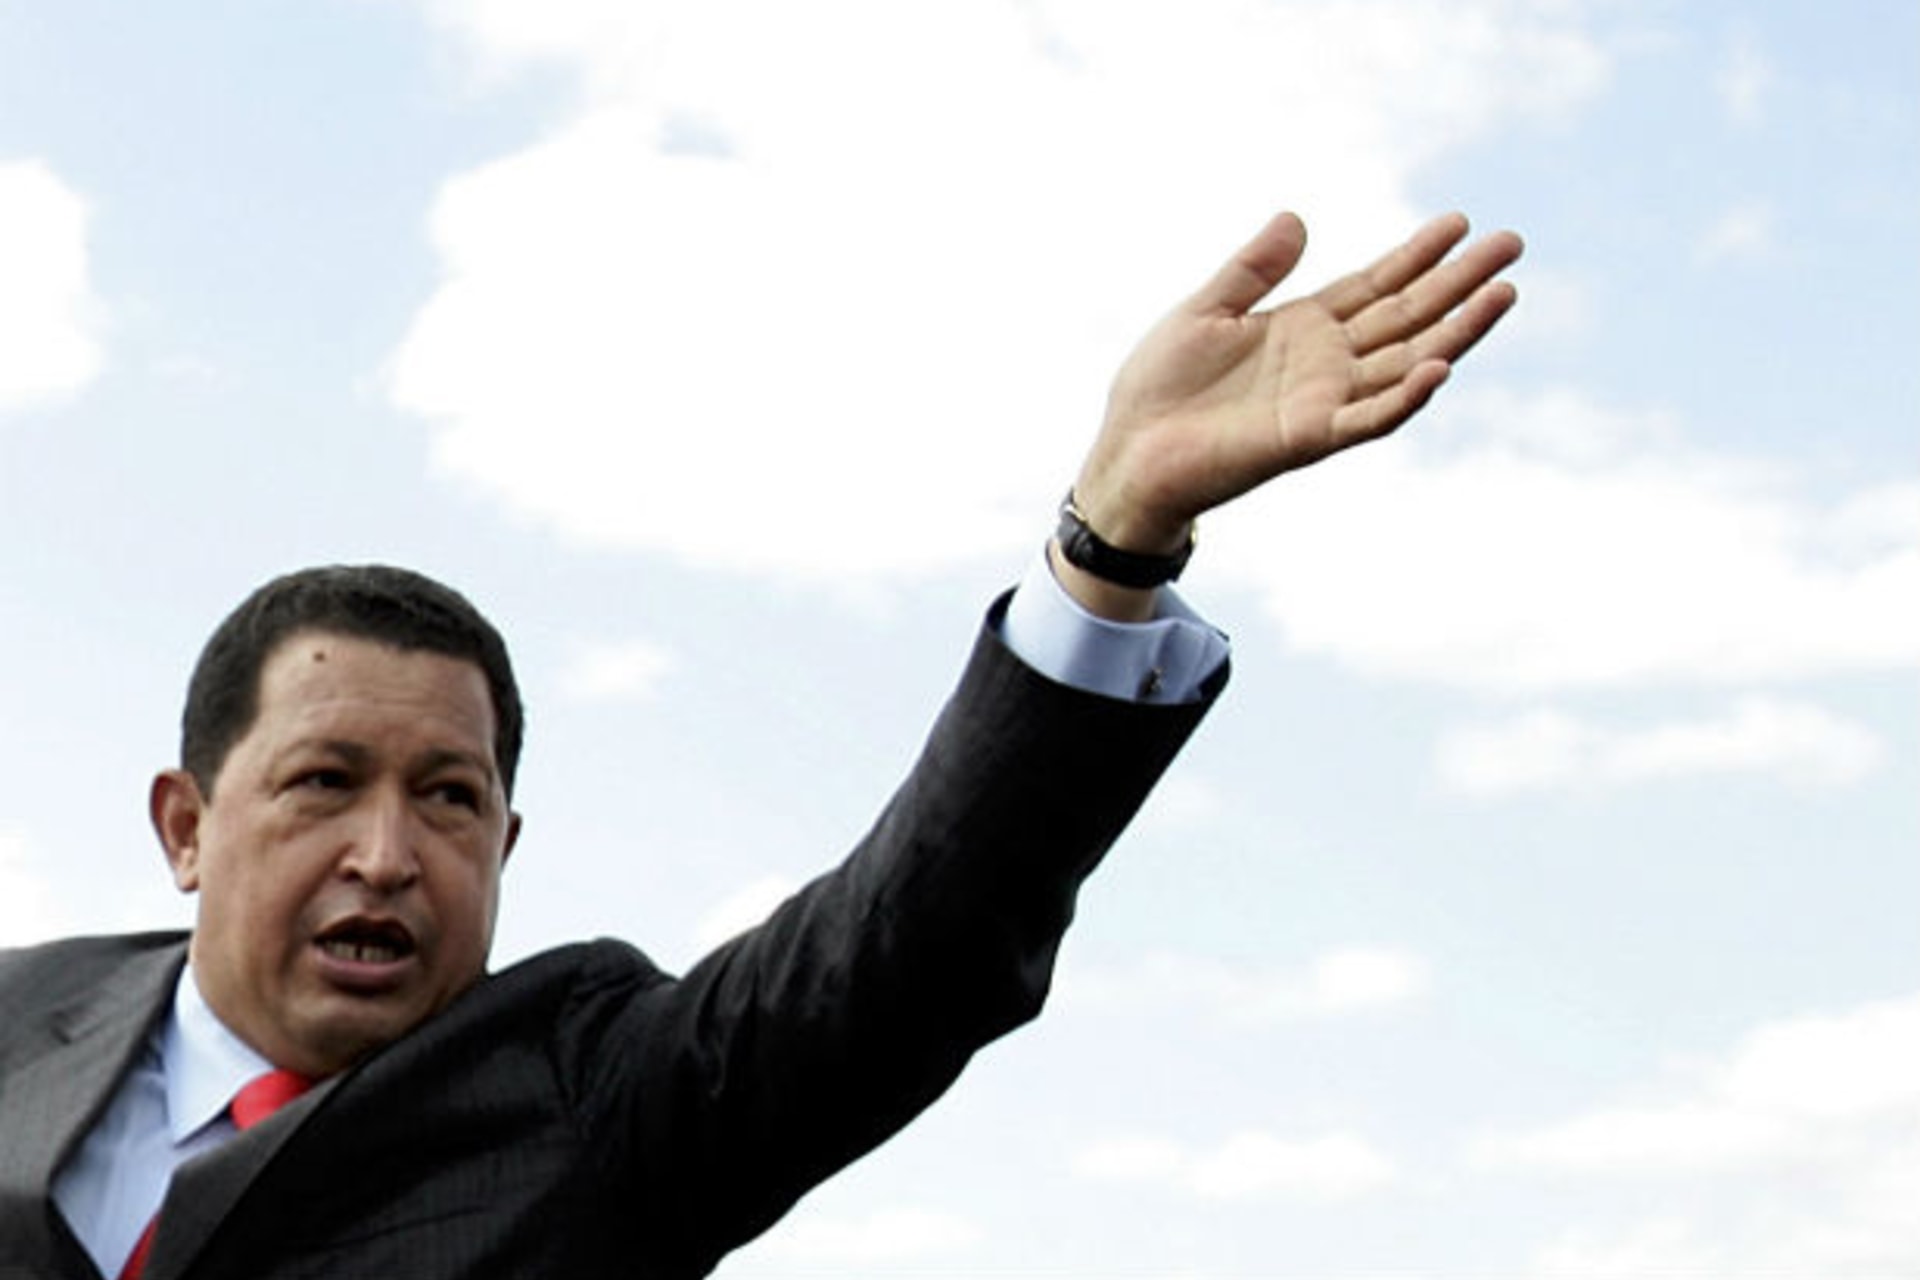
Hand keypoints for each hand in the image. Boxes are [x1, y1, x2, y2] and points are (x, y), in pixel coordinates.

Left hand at [1070, 210, 1523, 559]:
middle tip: (1512, 245)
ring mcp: (1323, 402)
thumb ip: (1252, 269)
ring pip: (1406, 363)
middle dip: (1459, 282)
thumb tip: (1295, 217)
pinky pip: (1368, 419)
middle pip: (1408, 316)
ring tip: (1502, 294)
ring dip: (1456, 333)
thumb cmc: (1158, 390)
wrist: (1128, 453)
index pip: (1376, 285)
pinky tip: (1441, 366)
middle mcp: (1325, 364)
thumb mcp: (1204, 311)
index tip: (1461, 222)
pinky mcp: (1306, 439)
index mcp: (1303, 328)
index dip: (1418, 255)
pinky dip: (1405, 396)